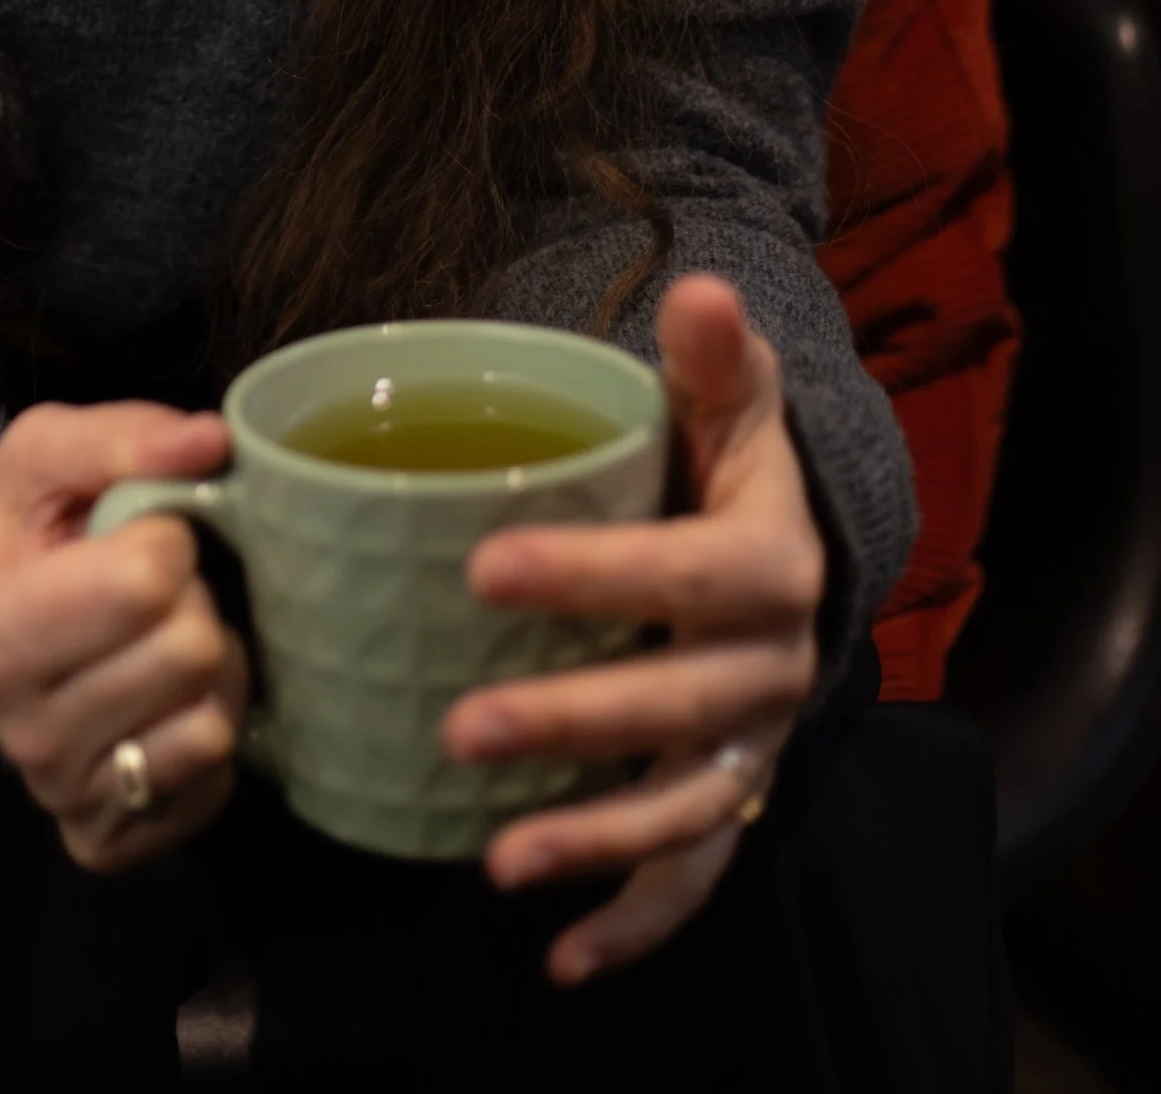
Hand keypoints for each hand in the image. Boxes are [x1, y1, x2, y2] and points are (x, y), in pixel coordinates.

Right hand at [0, 400, 249, 871]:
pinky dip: (208, 736)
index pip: (149, 577)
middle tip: (157, 594)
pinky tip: (167, 703)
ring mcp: (64, 796)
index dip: (166, 536)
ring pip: (211, 726)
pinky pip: (211, 789)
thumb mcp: (41, 458)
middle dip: (193, 602)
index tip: (139, 535)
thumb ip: (121, 438)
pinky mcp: (106, 843)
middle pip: (190, 652)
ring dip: (213, 671)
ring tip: (168, 642)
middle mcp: (25, 733)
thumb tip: (212, 442)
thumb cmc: (19, 535)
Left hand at [441, 276, 823, 983]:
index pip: (692, 573)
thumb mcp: (727, 398)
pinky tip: (556, 957)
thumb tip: (701, 287)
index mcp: (771, 563)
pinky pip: (693, 878)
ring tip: (496, 860)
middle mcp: (773, 669)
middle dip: (575, 724)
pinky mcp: (728, 801)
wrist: (782, 547)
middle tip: (462, 727)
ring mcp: (751, 746)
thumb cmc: (723, 461)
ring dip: (595, 841)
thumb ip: (711, 353)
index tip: (484, 569)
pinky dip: (633, 925)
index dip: (598, 575)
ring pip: (685, 810)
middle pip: (680, 707)